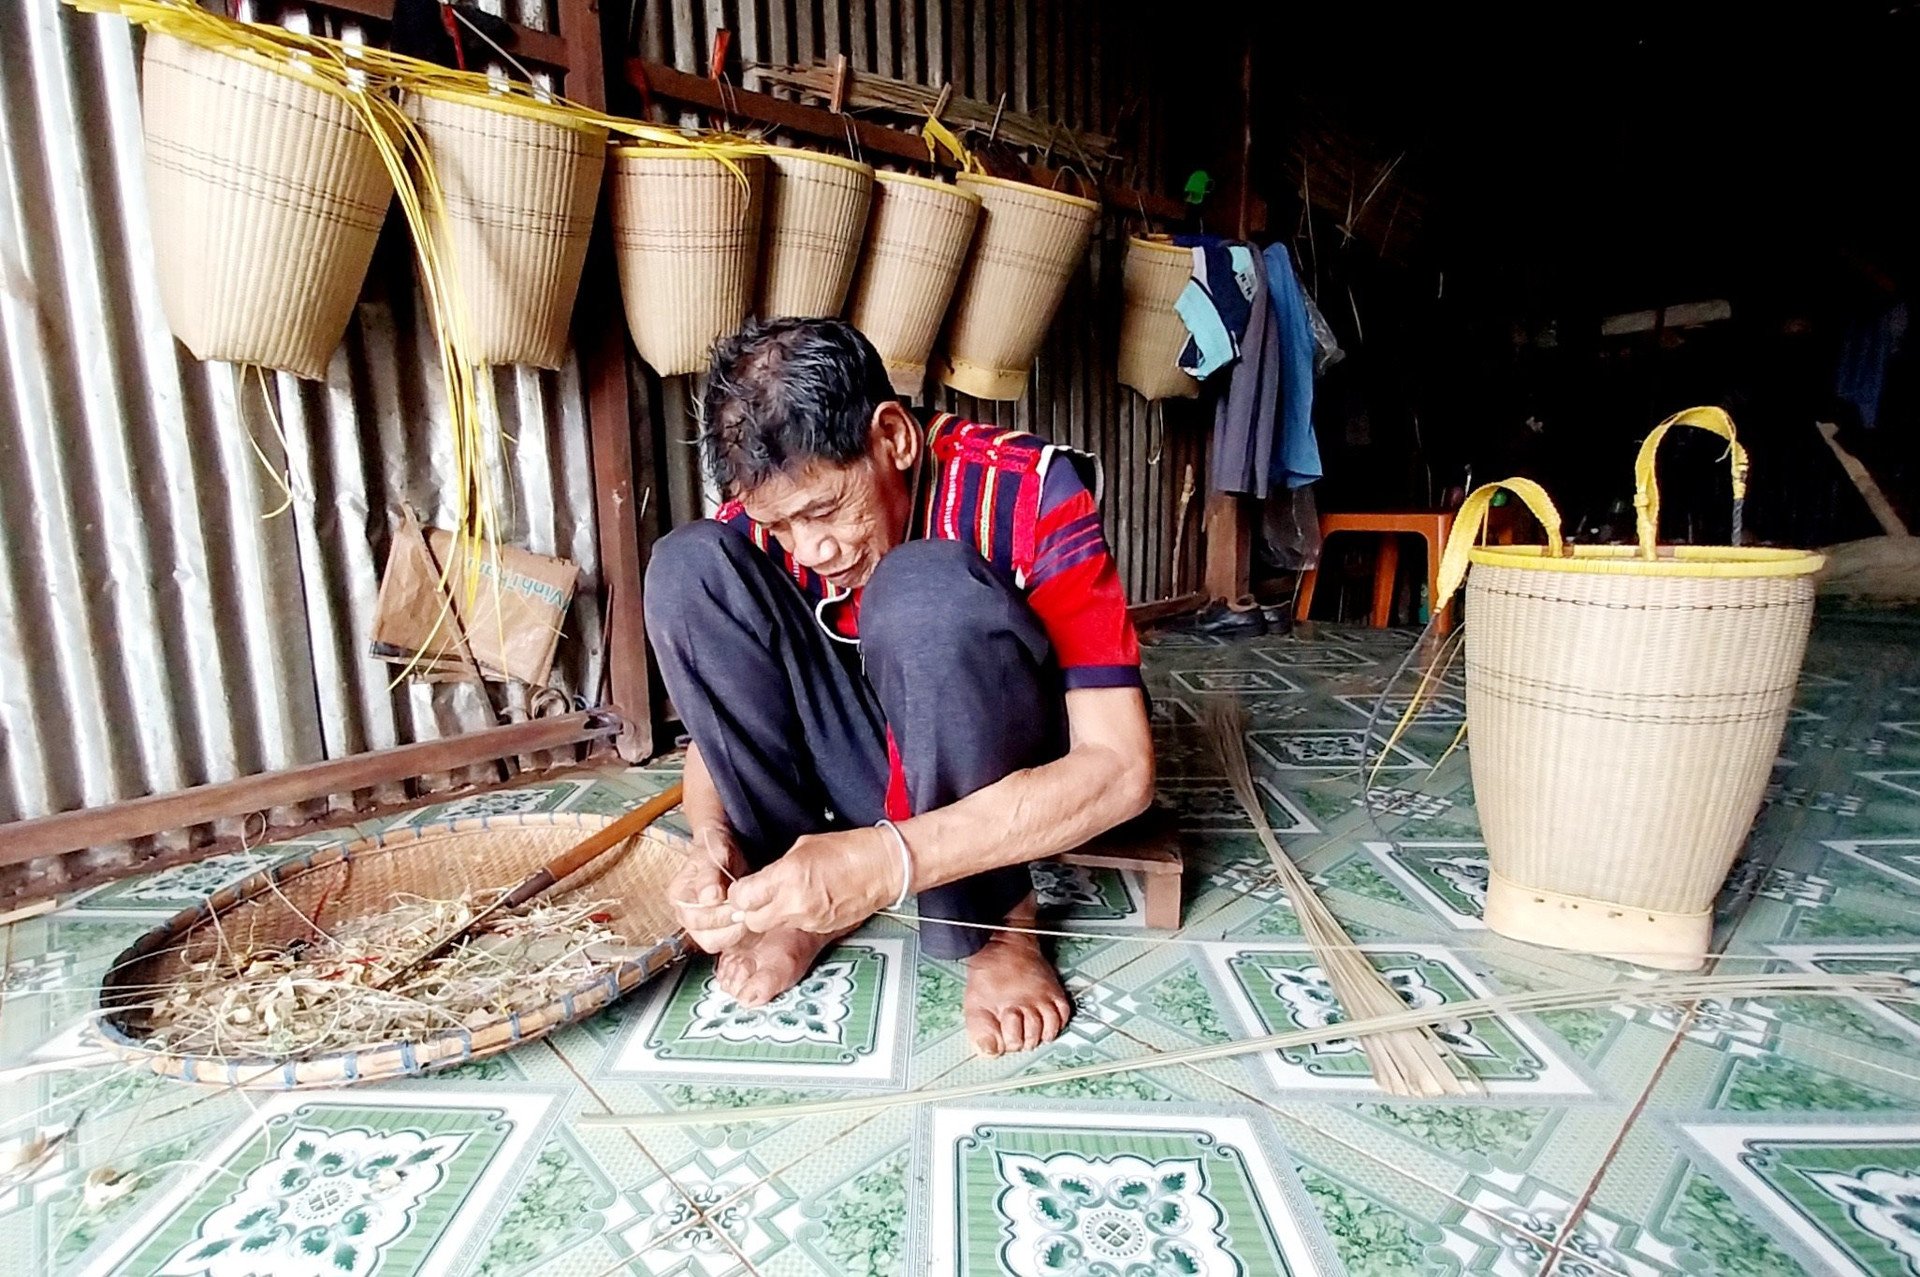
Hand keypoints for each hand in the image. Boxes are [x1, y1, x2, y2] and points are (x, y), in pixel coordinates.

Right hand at [671, 826, 750, 952]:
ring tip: (750, 915)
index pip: (696, 919)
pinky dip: (745, 938)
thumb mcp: (714, 854)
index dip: (719, 915)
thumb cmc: (717, 850)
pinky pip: (731, 945)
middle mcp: (686, 916)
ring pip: (719, 945)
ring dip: (739, 934)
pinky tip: (752, 921)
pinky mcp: (718, 932)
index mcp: (680, 896)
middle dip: (732, 927)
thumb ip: (709, 875)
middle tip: (748, 911)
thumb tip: (709, 898)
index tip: (740, 902)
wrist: (724, 852)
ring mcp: (700, 927)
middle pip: (707, 939)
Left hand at [726, 827, 899, 936]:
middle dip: (751, 911)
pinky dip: (794, 918)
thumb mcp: (803, 847)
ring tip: (786, 897)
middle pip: (753, 921)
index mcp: (788, 876)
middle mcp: (795, 903)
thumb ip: (777, 869)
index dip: (739, 895)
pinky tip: (807, 902)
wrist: (884, 868)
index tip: (743, 889)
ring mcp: (809, 919)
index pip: (743, 898)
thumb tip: (761, 881)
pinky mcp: (821, 928)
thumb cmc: (848, 849)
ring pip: (773, 927)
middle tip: (758, 897)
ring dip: (772, 915)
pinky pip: (795, 927)